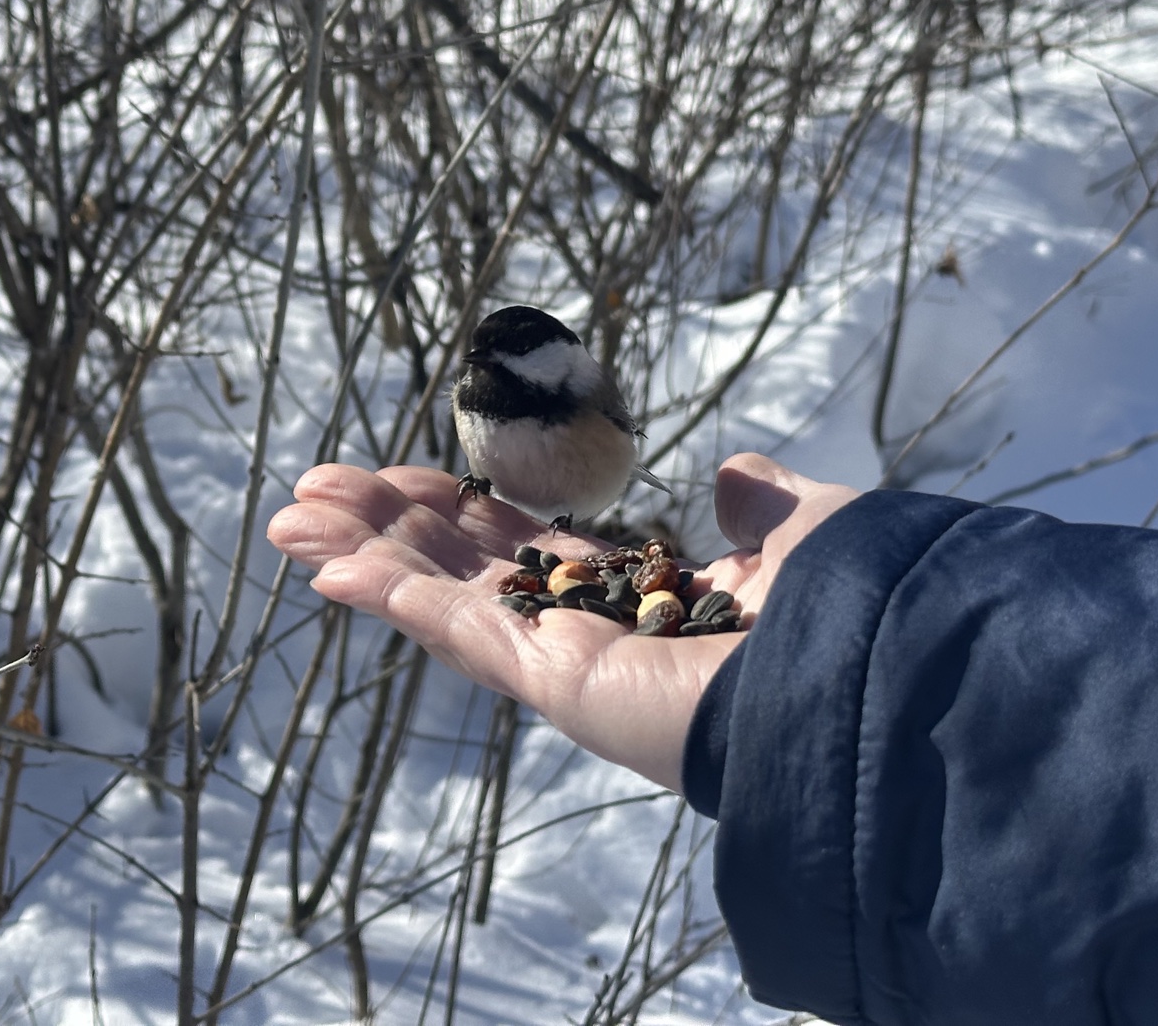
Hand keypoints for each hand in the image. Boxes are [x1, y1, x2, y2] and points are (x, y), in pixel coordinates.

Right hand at [266, 453, 859, 791]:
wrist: (869, 673)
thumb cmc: (845, 607)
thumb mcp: (799, 531)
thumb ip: (759, 508)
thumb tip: (735, 473)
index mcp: (634, 593)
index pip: (516, 545)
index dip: (450, 507)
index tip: (389, 476)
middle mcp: (587, 629)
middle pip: (459, 564)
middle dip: (382, 524)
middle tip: (307, 487)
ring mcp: (563, 660)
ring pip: (441, 595)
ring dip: (363, 555)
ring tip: (288, 519)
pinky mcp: (555, 683)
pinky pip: (457, 633)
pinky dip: (391, 598)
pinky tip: (329, 567)